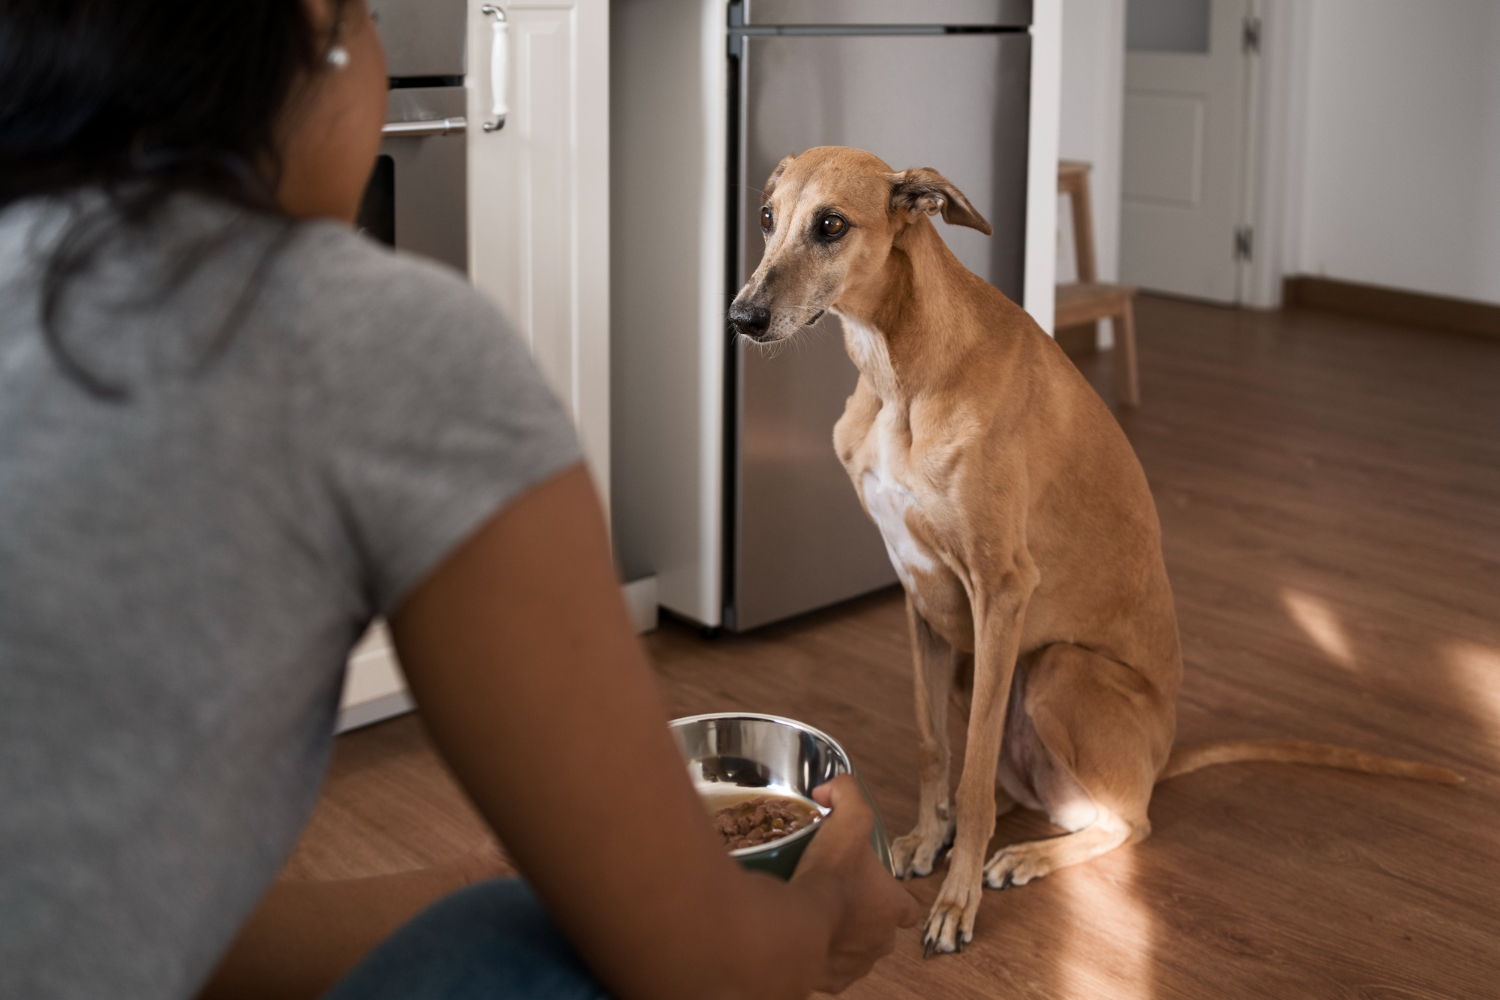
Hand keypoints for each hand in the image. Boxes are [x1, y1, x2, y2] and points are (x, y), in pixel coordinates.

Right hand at [792, 776, 922, 992]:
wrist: (794, 928)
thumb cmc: (828, 879)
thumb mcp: (847, 820)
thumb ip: (847, 794)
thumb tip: (833, 789)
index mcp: (893, 908)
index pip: (905, 905)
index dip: (889, 893)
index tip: (868, 883)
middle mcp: (880, 942)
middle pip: (877, 929)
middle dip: (859, 915)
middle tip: (832, 894)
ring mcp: (856, 966)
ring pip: (851, 950)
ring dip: (837, 936)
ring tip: (812, 913)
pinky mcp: (831, 982)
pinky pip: (826, 968)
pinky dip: (815, 955)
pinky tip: (799, 934)